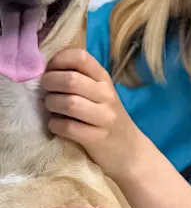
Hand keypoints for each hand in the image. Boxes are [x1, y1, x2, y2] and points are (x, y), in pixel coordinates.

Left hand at [41, 48, 146, 179]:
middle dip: (49, 83)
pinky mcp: (98, 138)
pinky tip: (56, 125)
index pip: (81, 57)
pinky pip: (68, 127)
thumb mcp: (99, 94)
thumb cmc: (107, 118)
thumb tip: (47, 67)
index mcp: (104, 79)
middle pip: (71, 80)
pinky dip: (55, 125)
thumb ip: (80, 79)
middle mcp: (107, 94)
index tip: (50, 69)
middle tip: (45, 90)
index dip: (59, 60)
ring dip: (51, 105)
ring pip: (69, 103)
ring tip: (51, 108)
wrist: (129, 150)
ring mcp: (105, 117)